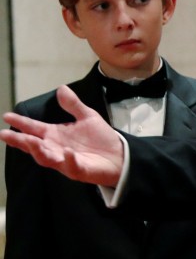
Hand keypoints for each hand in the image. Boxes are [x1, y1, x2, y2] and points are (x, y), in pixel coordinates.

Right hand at [0, 85, 123, 186]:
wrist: (121, 156)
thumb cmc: (101, 138)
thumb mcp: (87, 117)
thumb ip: (73, 105)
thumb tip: (61, 88)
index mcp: (56, 135)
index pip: (34, 128)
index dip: (21, 122)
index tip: (7, 115)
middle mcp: (56, 148)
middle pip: (33, 145)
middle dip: (20, 140)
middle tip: (5, 134)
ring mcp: (65, 161)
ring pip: (46, 158)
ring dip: (38, 150)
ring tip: (31, 141)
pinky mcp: (79, 170)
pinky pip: (71, 166)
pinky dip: (68, 159)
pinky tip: (67, 151)